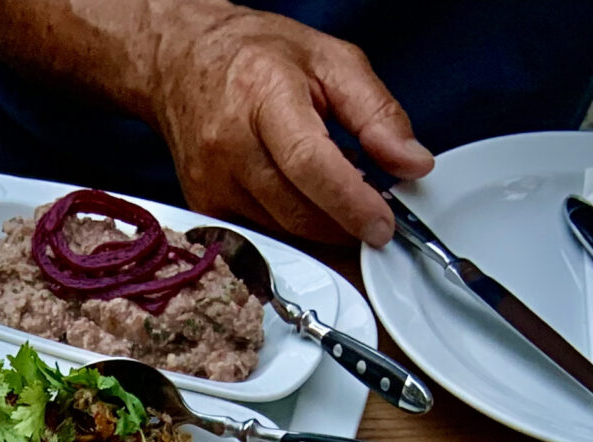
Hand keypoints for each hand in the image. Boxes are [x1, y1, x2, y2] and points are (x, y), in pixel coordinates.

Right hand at [144, 9, 431, 244]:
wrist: (181, 61)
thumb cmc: (254, 56)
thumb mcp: (330, 59)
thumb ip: (377, 111)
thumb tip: (412, 163)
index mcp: (262, 95)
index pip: (309, 163)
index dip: (351, 200)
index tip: (384, 222)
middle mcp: (228, 144)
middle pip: (296, 209)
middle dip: (344, 223)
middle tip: (376, 217)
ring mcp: (211, 182)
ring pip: (282, 230)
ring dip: (321, 226)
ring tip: (340, 197)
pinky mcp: (204, 206)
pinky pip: (261, 233)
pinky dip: (293, 228)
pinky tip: (306, 202)